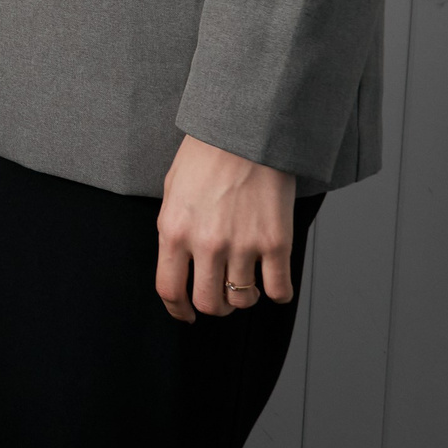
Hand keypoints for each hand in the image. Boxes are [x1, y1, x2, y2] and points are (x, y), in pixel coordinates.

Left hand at [156, 134, 297, 320]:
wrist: (245, 132)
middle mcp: (206, 244)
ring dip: (244, 297)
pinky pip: (278, 290)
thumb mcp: (172, 192)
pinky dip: (277, 292)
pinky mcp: (276, 243)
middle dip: (215, 306)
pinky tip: (273, 279)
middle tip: (221, 295)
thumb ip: (173, 230)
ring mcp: (242, 246)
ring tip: (246, 280)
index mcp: (173, 231)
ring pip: (243, 300)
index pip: (170, 290)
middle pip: (210, 303)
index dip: (178, 311)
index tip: (186, 314)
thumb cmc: (206, 156)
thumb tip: (179, 263)